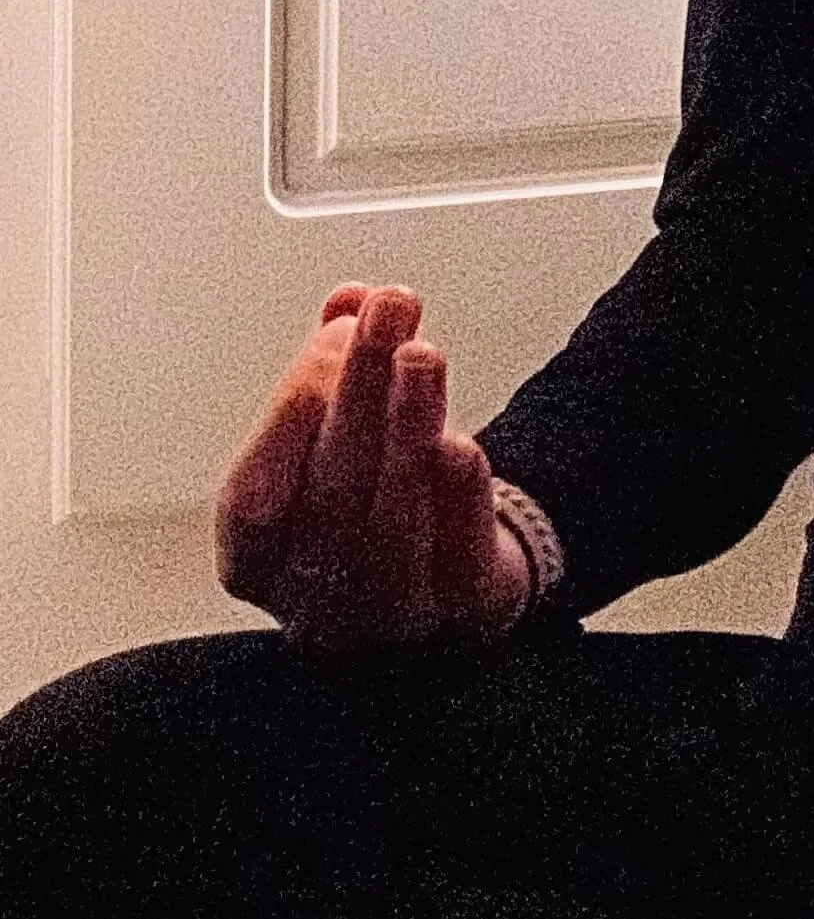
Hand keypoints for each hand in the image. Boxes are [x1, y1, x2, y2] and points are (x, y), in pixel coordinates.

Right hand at [215, 283, 533, 650]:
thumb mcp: (337, 434)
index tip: (331, 337)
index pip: (249, 503)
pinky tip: (458, 448)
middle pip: (329, 494)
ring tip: (422, 354)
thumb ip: (334, 365)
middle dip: (359, 388)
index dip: (284, 419)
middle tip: (389, 309)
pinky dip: (456, 501)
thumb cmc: (370, 500)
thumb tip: (351, 301)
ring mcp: (385, 618)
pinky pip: (456, 559)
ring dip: (407, 429)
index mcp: (259, 563)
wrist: (446, 581)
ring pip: (391, 521)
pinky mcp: (459, 615)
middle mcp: (313, 603)